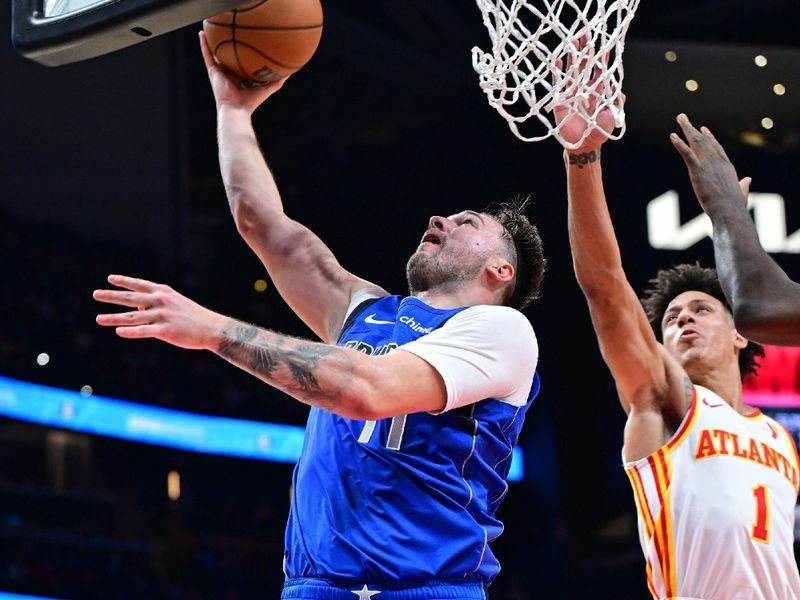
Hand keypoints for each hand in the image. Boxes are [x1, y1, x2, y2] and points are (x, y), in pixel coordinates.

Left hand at [94, 275, 225, 349]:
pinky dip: (130, 332)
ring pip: (132, 317)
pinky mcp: (165, 330)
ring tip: (98, 319)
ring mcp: (162, 315)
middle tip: (95, 294)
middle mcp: (161, 301)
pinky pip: (144, 331)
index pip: (139, 285)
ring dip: (113, 318)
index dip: (124, 281)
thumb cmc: (193, 317)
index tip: (109, 279)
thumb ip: (155, 304)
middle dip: (111, 296)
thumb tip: (137, 310)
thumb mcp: (176, 303)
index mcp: (164, 292)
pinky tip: (118, 332)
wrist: (212, 328)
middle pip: (130, 298)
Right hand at [200, 31, 286, 113]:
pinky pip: (207, 55)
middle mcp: (228, 74)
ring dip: (212, 42)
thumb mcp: (266, 89)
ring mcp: (219, 72)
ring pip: (214, 53)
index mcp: (239, 77)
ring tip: (210, 29)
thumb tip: (289, 73)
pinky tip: (202, 33)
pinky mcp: (213, 72)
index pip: (239, 63)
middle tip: (228, 33)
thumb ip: (276, 81)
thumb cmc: (251, 103)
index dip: (240, 54)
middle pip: (227, 57)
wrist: (237, 109)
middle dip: (227, 47)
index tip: (244, 43)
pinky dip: (203, 44)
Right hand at [552, 36, 623, 150]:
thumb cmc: (600, 132)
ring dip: (573, 56)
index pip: (600, 69)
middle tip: (585, 34)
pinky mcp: (561, 99)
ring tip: (573, 41)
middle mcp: (585, 88)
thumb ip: (616, 104)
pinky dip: (558, 72)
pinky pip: (559, 83)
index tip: (603, 44)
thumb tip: (621, 93)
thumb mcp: (612, 117)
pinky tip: (559, 60)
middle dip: (586, 50)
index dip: (602, 57)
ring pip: (573, 70)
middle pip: (586, 65)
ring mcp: (573, 92)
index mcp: (598, 90)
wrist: (584, 145)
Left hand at [670, 113, 749, 215]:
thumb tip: (748, 180)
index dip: (710, 138)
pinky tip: (672, 136)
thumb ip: (743, 185)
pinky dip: (679, 144)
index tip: (703, 129)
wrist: (729, 210)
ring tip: (680, 118)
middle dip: (694, 129)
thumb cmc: (735, 206)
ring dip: (687, 129)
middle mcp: (718, 161)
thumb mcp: (741, 193)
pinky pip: (687, 153)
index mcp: (727, 167)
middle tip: (684, 119)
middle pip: (705, 141)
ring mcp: (708, 164)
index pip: (717, 148)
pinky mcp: (698, 170)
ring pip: (696, 142)